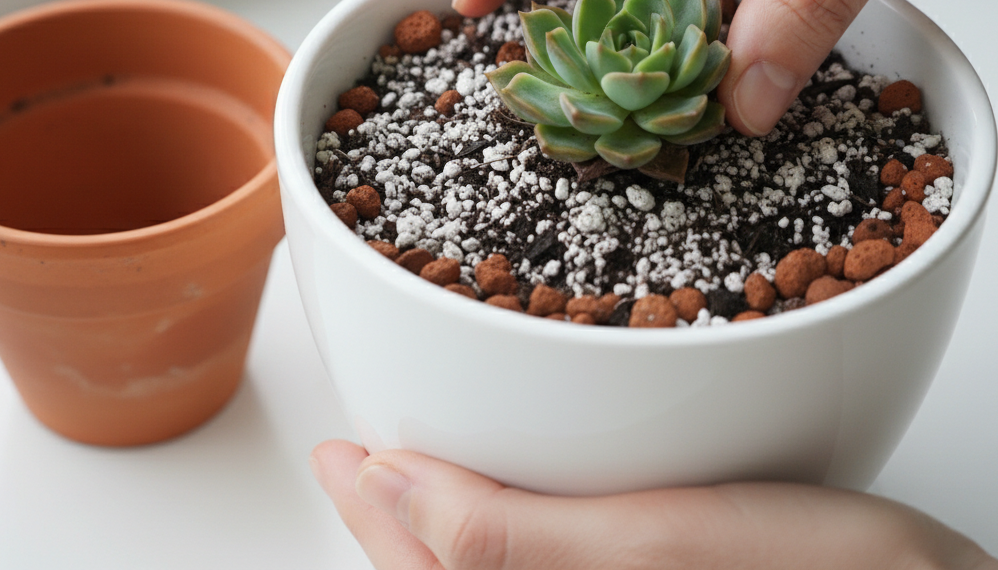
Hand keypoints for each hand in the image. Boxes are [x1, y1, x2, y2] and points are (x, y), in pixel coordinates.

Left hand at [311, 439, 997, 568]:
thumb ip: (510, 540)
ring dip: (456, 528)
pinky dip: (519, 535)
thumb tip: (386, 489)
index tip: (341, 447)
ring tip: (425, 466)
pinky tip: (526, 498)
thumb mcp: (656, 550)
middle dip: (401, 525)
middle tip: (363, 452)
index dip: (371, 519)